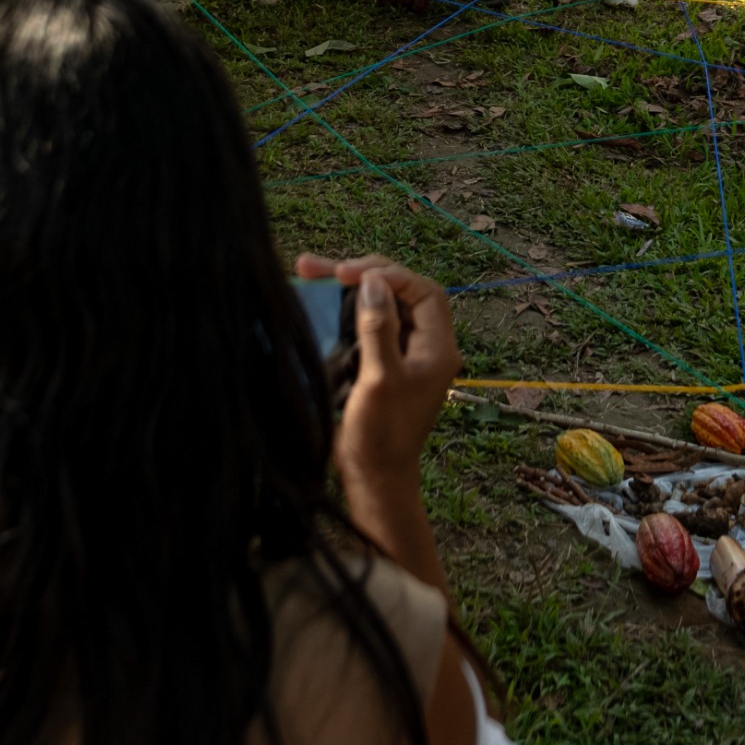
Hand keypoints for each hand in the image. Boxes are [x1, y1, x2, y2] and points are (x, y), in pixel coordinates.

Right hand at [295, 253, 460, 484]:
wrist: (373, 477)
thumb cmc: (381, 434)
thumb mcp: (379, 379)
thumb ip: (378, 328)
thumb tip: (373, 282)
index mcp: (437, 347)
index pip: (421, 291)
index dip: (388, 275)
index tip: (350, 273)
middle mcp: (424, 345)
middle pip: (398, 293)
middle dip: (362, 275)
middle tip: (320, 267)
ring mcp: (402, 352)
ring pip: (379, 305)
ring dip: (347, 289)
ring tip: (307, 271)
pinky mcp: (380, 361)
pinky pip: (366, 324)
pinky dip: (343, 310)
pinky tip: (317, 298)